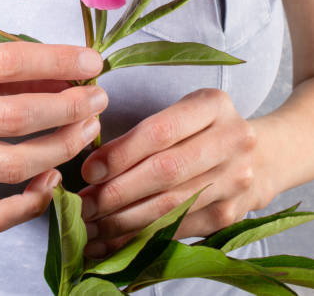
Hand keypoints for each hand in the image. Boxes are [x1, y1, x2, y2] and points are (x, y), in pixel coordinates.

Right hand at [0, 42, 106, 232]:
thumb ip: (18, 68)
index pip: (8, 61)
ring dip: (63, 147)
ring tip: (89, 128)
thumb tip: (76, 78)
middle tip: (99, 99)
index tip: (93, 63)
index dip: (58, 61)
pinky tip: (55, 177)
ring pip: (13, 165)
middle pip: (15, 117)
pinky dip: (33, 202)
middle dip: (69, 108)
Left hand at [78, 88, 269, 257]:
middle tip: (84, 204)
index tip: (88, 170)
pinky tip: (115, 240)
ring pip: (170, 206)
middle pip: (165, 171)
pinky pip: (179, 229)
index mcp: (213, 105)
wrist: (262, 157)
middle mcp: (231, 141)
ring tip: (92, 224)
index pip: (160, 131)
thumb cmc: (206, 129)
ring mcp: (234, 181)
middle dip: (117, 191)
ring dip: (125, 219)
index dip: (120, 154)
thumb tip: (93, 164)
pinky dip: (143, 238)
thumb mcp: (183, 112)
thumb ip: (146, 131)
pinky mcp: (230, 214)